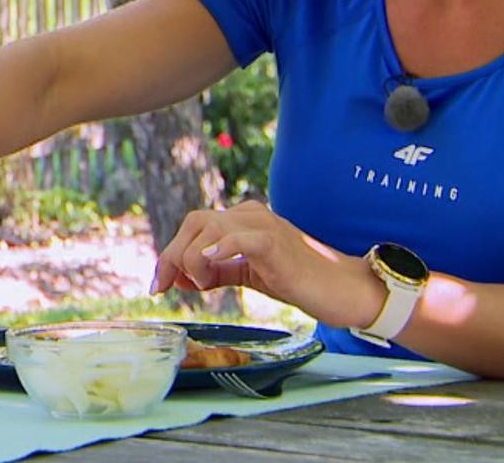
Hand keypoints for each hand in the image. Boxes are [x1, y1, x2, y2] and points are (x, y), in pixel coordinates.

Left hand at [150, 200, 383, 329]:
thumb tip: (181, 278)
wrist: (343, 290)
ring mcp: (265, 225)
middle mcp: (251, 215)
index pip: (195, 225)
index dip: (171, 252)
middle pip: (195, 221)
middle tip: (164, 287)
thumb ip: (218, 271)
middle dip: (173, 255)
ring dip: (193, 258)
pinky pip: (242, 238)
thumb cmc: (300, 280)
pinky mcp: (276, 243)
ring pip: (211, 227)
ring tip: (202, 285)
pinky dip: (221, 248)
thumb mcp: (249, 274)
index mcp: (243, 219)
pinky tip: (211, 265)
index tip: (160, 284)